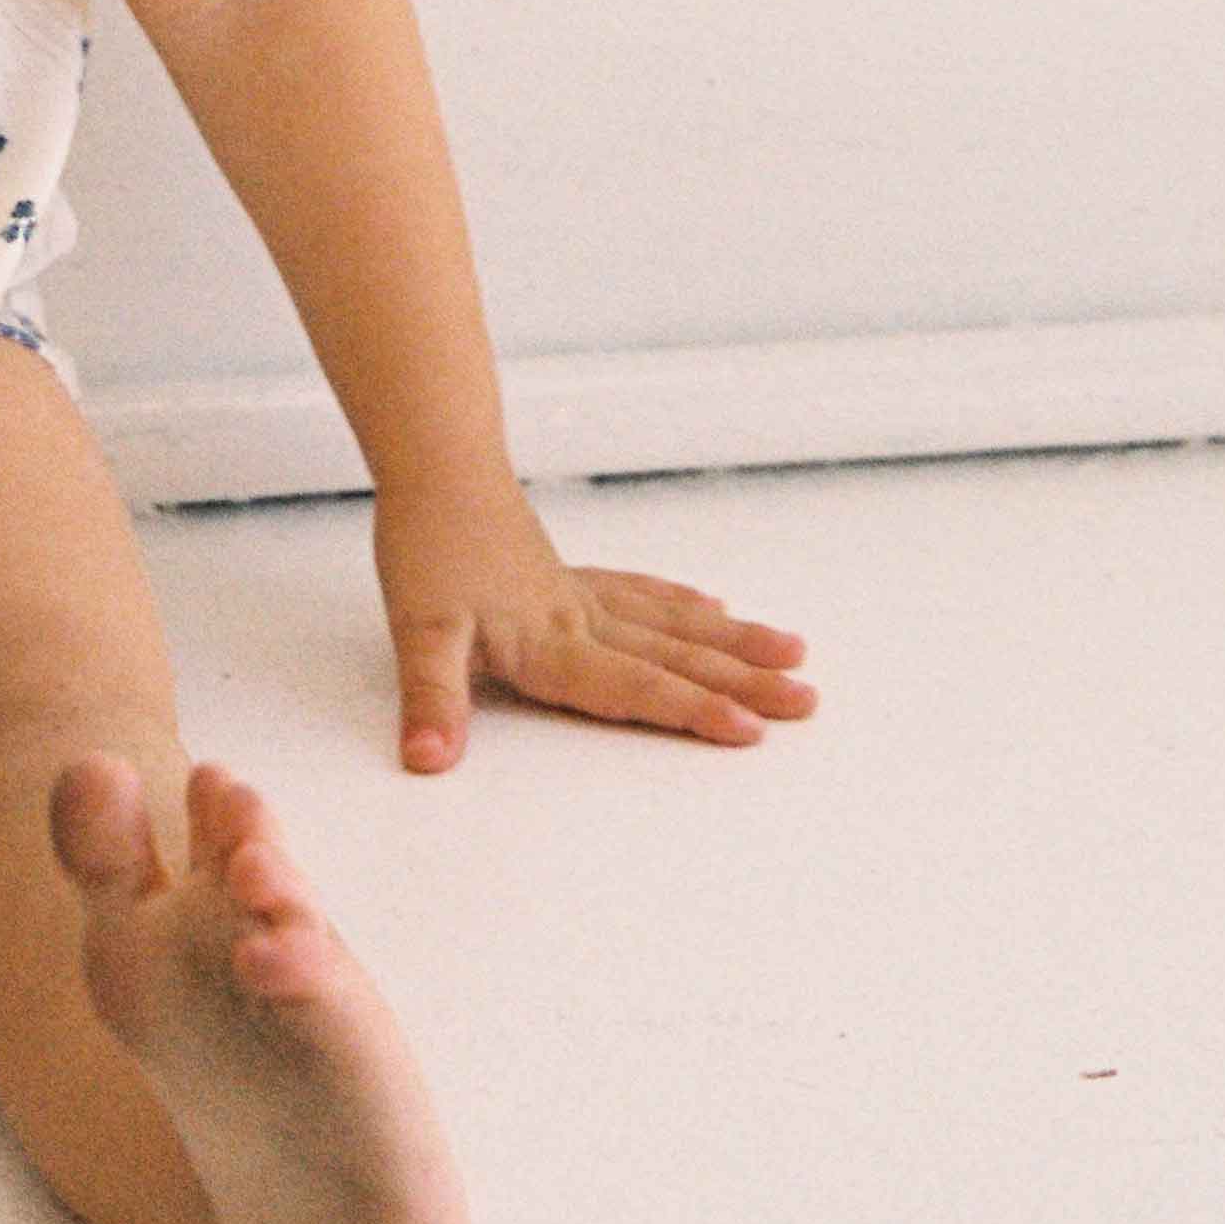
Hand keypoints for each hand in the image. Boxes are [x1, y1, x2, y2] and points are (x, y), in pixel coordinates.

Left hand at [372, 471, 816, 771]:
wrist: (434, 462)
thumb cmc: (426, 542)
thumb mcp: (417, 630)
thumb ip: (431, 699)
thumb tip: (428, 761)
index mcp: (551, 642)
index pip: (633, 685)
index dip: (690, 709)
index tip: (750, 729)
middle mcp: (581, 619)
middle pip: (674, 656)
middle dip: (742, 683)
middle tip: (807, 701)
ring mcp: (581, 595)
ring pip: (672, 622)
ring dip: (731, 642)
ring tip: (792, 652)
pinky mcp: (569, 575)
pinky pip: (640, 592)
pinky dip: (679, 602)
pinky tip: (714, 606)